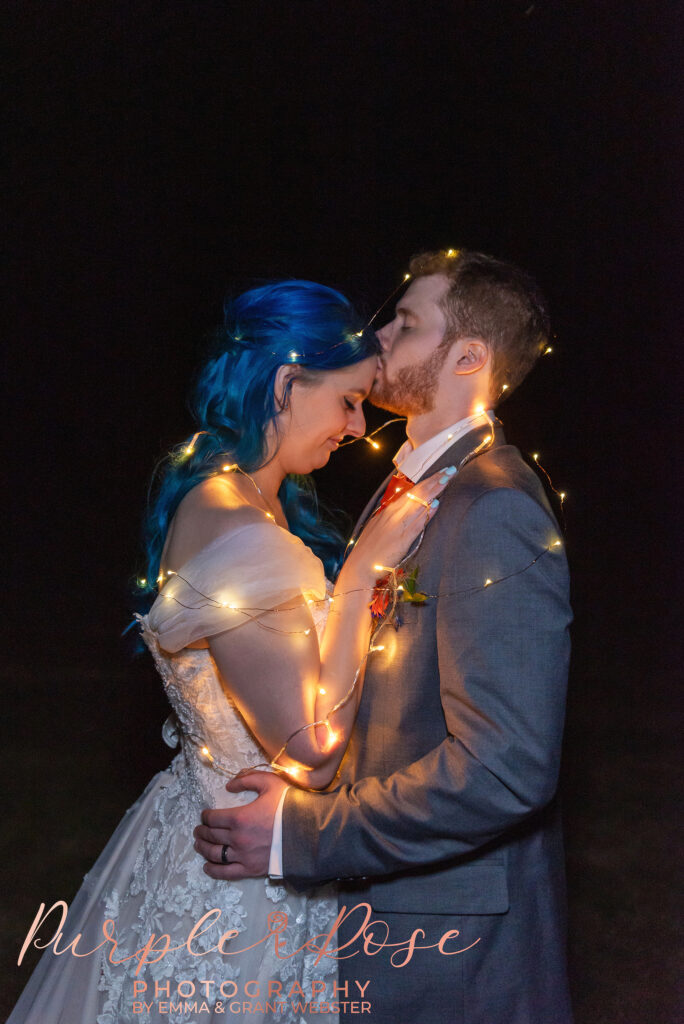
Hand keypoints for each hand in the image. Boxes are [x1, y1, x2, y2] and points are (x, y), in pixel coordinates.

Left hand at [193, 771, 287, 879]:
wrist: (307, 831)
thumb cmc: (288, 805)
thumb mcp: (269, 783)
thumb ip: (247, 780)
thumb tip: (229, 785)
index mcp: (239, 818)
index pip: (213, 818)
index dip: (205, 816)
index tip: (204, 815)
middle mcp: (237, 838)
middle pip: (211, 836)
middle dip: (202, 831)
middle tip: (199, 829)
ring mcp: (243, 856)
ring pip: (215, 854)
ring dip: (203, 848)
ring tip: (199, 844)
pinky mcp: (250, 869)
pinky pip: (226, 873)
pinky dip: (213, 870)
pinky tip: (207, 867)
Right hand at [343, 467, 454, 585]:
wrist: (361, 565)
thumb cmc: (370, 548)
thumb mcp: (380, 526)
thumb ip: (394, 517)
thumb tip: (410, 508)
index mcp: (389, 509)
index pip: (412, 490)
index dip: (428, 480)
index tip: (441, 472)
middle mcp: (394, 513)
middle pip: (418, 492)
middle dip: (435, 480)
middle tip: (450, 470)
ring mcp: (398, 524)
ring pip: (419, 503)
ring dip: (435, 490)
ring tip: (448, 479)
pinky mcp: (403, 538)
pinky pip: (418, 523)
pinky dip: (428, 513)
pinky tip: (437, 504)